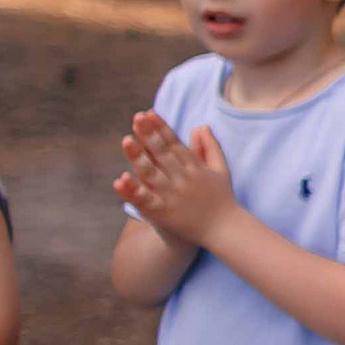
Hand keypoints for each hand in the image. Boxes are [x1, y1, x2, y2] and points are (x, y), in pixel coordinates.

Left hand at [114, 111, 237, 246]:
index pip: (175, 144)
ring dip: (138, 157)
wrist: (225, 230)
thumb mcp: (220, 169)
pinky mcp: (164, 214)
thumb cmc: (222, 198)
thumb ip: (210, 147)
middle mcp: (183, 179)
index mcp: (195, 168)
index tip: (148, 113)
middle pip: (163, 154)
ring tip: (126, 141)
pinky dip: (133, 191)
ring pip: (152, 174)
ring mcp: (173, 196)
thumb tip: (200, 125)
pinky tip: (120, 180)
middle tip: (137, 118)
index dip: (161, 128)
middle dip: (149, 135)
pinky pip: (145, 200)